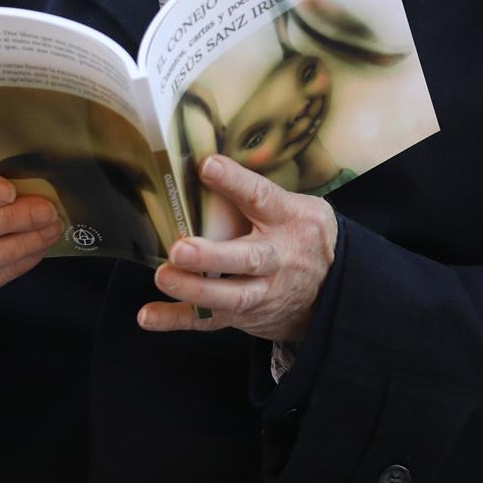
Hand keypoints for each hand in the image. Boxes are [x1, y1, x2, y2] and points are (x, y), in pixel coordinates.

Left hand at [138, 154, 337, 340]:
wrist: (334, 289)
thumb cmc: (301, 235)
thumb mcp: (296, 206)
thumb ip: (257, 192)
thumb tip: (205, 163)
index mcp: (288, 219)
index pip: (262, 197)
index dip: (235, 181)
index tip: (207, 166)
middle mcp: (277, 258)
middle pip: (247, 259)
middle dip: (212, 257)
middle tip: (181, 249)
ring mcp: (263, 292)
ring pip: (230, 296)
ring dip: (194, 290)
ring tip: (164, 277)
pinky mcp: (245, 315)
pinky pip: (210, 320)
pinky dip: (177, 319)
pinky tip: (149, 316)